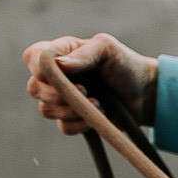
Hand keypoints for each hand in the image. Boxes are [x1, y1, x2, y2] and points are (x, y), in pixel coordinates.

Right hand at [23, 33, 158, 131]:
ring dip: (71, 110)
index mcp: (59, 53)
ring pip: (47, 110)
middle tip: (85, 90)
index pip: (32, 58)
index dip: (39, 68)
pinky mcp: (74, 120)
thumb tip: (60, 64)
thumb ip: (84, 54)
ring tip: (97, 102)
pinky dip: (79, 124)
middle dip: (58, 93)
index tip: (61, 74)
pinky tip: (97, 116)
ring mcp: (63, 100)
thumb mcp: (107, 49)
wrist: (145, 94)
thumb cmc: (125, 65)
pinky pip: (64, 127)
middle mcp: (55, 76)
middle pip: (35, 88)